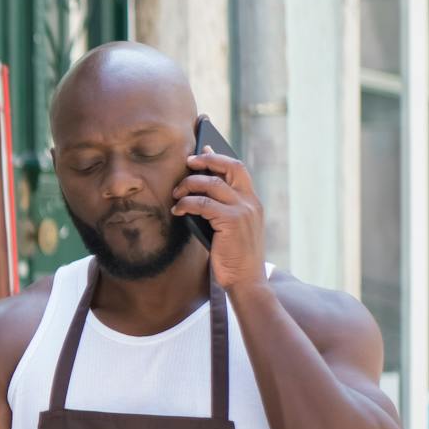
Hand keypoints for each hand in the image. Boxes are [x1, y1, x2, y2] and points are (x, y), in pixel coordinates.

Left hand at [172, 146, 266, 292]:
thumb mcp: (230, 229)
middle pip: (231, 167)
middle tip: (188, 161)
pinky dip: (187, 204)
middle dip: (208, 159)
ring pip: (213, 184)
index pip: (238, 169)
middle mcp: (251, 202)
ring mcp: (243, 210)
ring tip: (176, 193)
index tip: (204, 147)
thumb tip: (197, 194)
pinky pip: (203, 204)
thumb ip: (221, 210)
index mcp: (253, 202)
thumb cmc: (233, 257)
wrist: (246, 281)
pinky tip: (177, 210)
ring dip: (189, 184)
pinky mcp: (232, 221)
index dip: (219, 157)